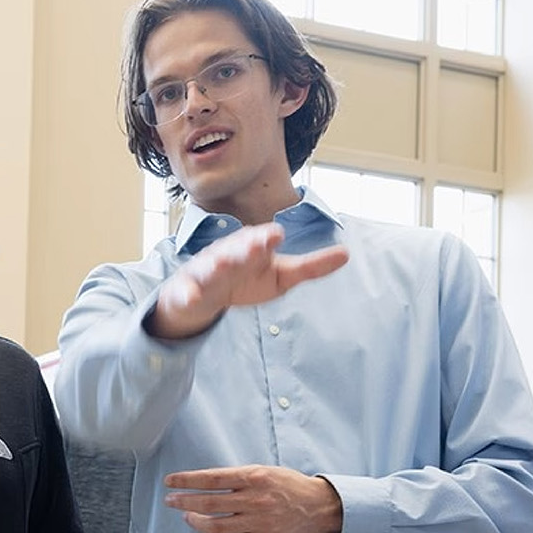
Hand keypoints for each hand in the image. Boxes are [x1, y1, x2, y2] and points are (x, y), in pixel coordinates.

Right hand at [149, 223, 349, 339]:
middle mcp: (228, 254)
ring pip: (210, 266)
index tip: (277, 235)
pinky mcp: (188, 290)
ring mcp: (206, 272)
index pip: (261, 239)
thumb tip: (347, 253)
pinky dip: (187, 294)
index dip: (267, 237)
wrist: (204, 297)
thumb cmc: (246, 280)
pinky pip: (186, 292)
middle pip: (236, 248)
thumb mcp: (281, 275)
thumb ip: (311, 267)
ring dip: (216, 265)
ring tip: (222, 266)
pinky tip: (191, 297)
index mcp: (251, 248)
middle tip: (257, 244)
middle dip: (245, 246)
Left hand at [163, 465, 344, 532]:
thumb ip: (236, 477)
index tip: (170, 481)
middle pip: (209, 503)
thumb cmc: (288, 486)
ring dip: (196, 522)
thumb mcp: (264, 471)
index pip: (212, 478)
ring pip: (216, 526)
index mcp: (254, 477)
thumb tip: (203, 482)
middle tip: (171, 500)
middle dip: (184, 501)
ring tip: (188, 516)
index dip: (187, 480)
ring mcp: (259, 523)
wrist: (318, 506)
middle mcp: (255, 500)